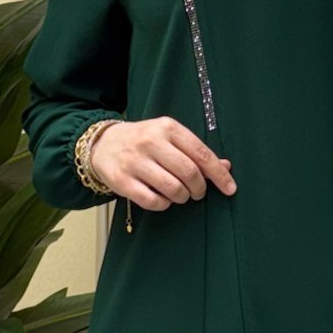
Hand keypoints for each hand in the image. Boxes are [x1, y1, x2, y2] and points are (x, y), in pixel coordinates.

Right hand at [90, 116, 236, 210]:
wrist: (102, 144)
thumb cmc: (145, 142)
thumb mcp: (170, 138)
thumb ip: (196, 152)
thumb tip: (225, 167)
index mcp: (167, 128)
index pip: (201, 153)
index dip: (219, 174)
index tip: (230, 188)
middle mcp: (150, 142)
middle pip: (189, 172)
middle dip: (200, 188)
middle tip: (198, 192)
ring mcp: (134, 161)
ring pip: (173, 188)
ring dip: (182, 197)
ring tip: (180, 194)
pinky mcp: (121, 180)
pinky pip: (153, 201)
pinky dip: (164, 204)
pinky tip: (163, 198)